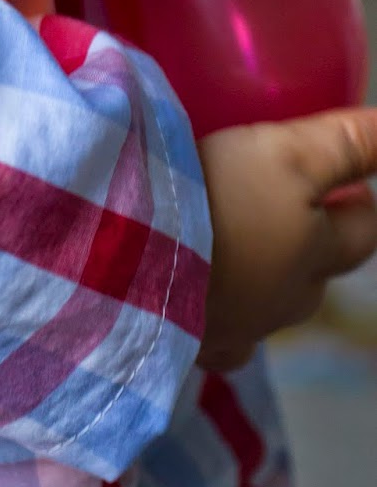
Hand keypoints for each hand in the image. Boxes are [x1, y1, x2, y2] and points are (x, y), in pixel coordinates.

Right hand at [198, 108, 376, 370]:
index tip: (341, 182)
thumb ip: (346, 143)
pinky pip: (219, 334)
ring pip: (267, 302)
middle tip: (273, 203)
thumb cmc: (219, 200)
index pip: (362, 231)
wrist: (133, 259)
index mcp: (318, 255)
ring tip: (222, 239)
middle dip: (306, 243)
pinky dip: (216, 313)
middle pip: (315, 272)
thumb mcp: (287, 153)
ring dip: (259, 274)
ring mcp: (244, 329)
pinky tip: (194, 295)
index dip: (358, 202)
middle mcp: (291, 301)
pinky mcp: (196, 343)